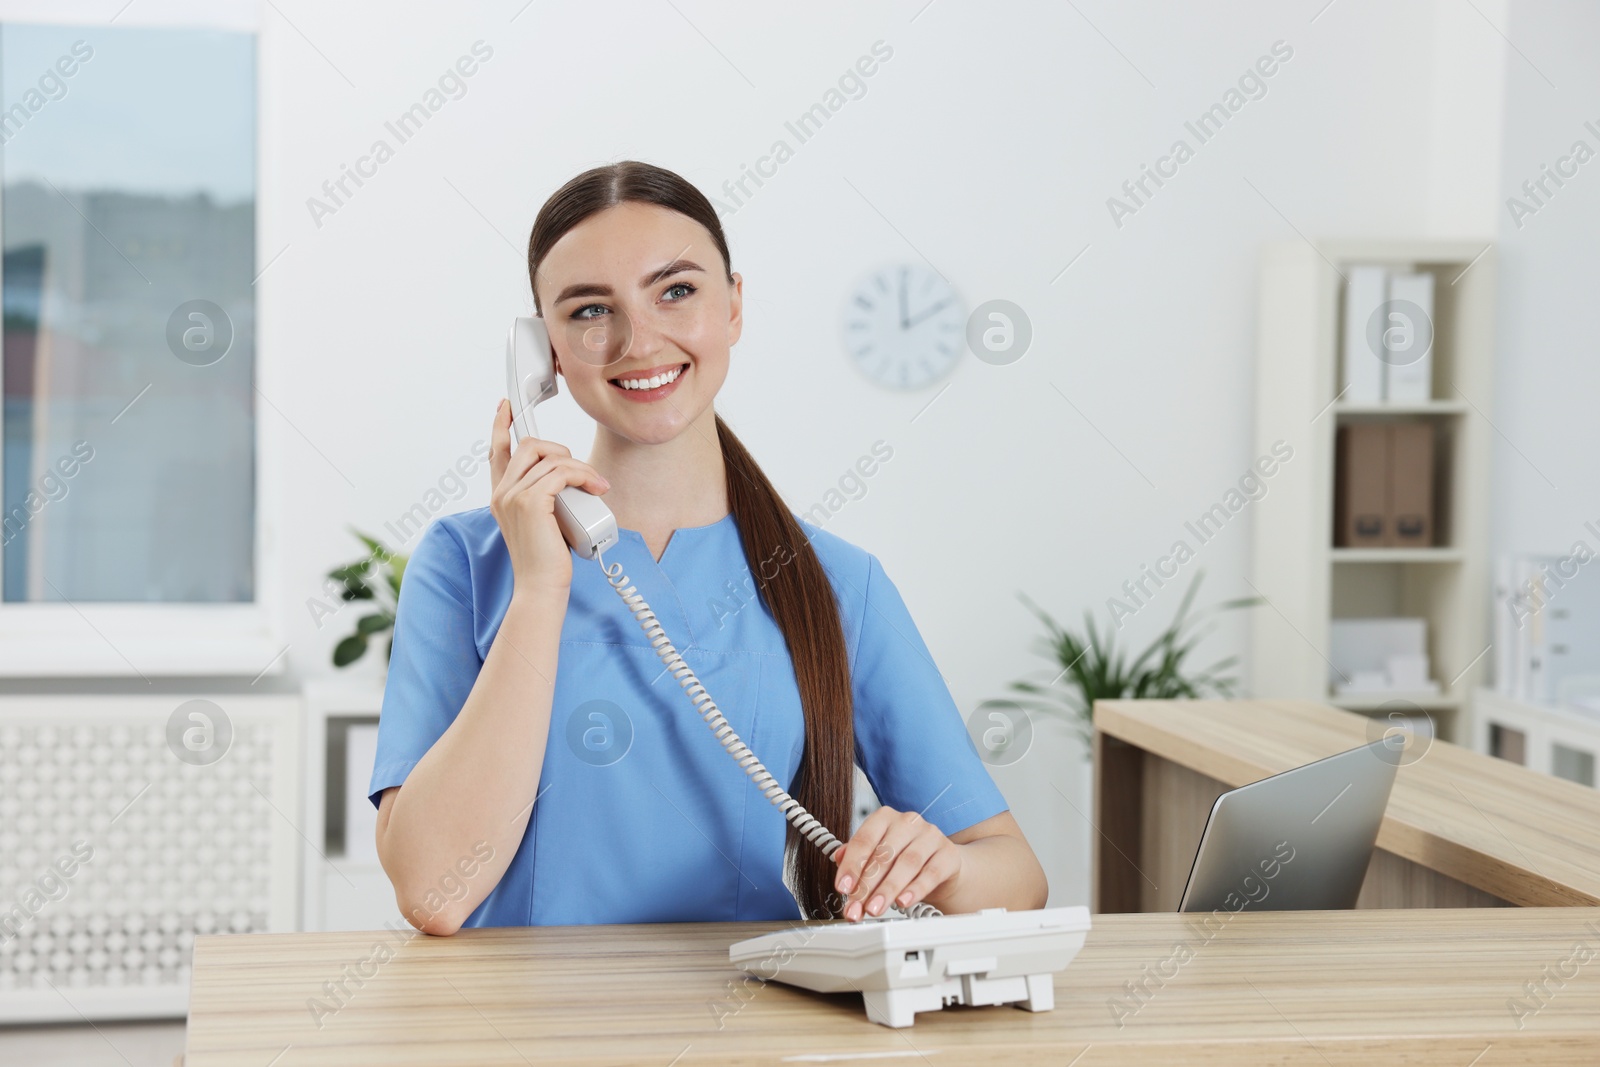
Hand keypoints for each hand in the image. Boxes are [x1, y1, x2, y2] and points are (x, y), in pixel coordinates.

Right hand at [488, 398, 610, 596]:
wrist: (541, 587)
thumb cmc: (547, 561)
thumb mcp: (545, 522)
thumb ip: (547, 497)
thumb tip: (571, 479)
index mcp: (502, 496)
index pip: (497, 452)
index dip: (501, 425)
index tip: (506, 406)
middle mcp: (502, 493)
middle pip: (529, 445)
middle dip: (560, 449)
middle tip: (581, 473)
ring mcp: (513, 496)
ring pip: (550, 458)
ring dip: (581, 468)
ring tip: (597, 486)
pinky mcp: (530, 502)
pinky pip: (561, 471)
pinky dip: (583, 475)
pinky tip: (596, 488)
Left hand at [831, 806, 963, 921]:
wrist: (940, 863)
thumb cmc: (903, 857)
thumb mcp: (877, 854)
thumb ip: (856, 856)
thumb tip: (838, 859)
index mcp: (885, 817)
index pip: (864, 840)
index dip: (851, 866)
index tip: (842, 888)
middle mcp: (908, 822)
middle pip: (884, 855)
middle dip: (866, 886)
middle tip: (856, 908)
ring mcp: (930, 836)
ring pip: (907, 864)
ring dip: (888, 890)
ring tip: (874, 909)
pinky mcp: (948, 854)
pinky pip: (931, 873)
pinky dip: (915, 889)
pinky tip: (903, 902)